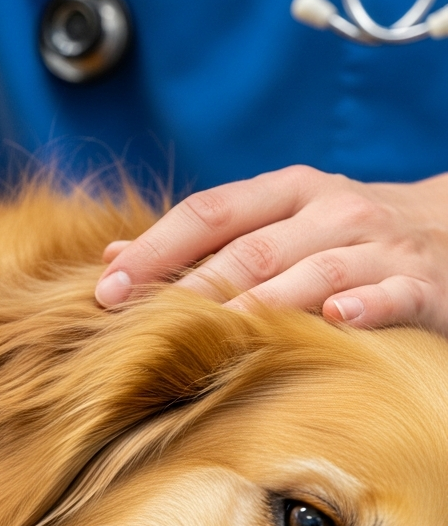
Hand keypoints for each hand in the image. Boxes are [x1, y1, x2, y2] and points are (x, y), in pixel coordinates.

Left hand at [95, 165, 447, 336]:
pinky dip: (365, 307)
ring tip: (211, 333)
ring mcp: (379, 245)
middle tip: (140, 325)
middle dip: (190, 288)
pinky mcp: (422, 282)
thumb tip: (112, 257)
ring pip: (313, 274)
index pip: (209, 213)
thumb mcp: (273, 222)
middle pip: (251, 250)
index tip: (108, 288)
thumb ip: (198, 241)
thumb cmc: (339, 236)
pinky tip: (335, 319)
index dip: (156, 249)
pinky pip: (391, 294)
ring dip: (260, 305)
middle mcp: (331, 210)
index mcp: (286, 191)